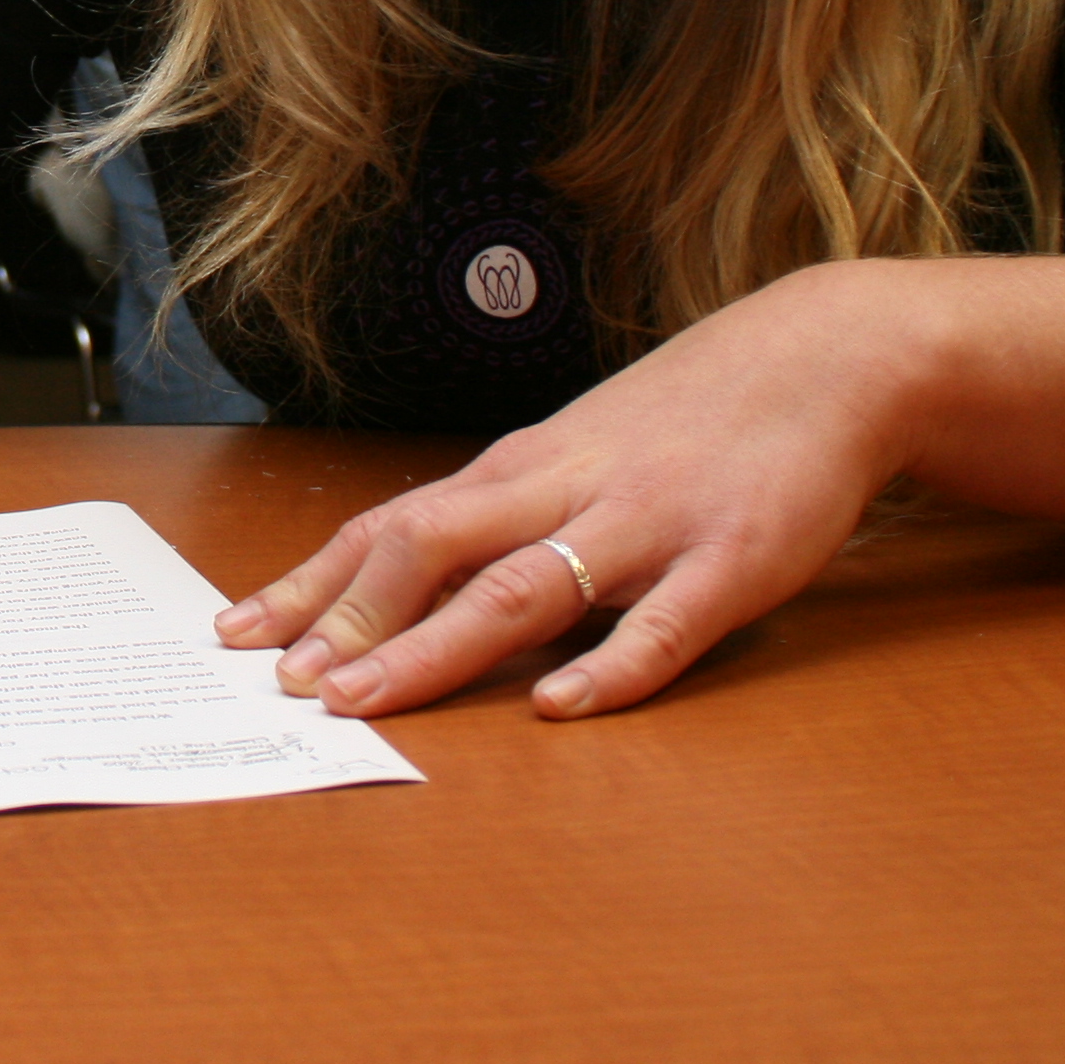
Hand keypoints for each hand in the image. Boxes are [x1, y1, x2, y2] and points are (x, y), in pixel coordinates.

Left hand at [211, 263, 924, 719]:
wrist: (827, 358)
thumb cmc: (686, 419)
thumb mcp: (578, 454)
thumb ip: (504, 520)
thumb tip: (407, 590)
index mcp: (519, 471)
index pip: (390, 527)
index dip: (312, 582)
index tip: (238, 635)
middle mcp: (565, 489)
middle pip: (431, 549)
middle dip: (350, 618)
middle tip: (287, 686)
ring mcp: (647, 524)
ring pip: (523, 587)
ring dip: (436, 647)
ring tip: (369, 701)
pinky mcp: (732, 560)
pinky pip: (662, 623)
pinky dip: (607, 663)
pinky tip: (558, 705)